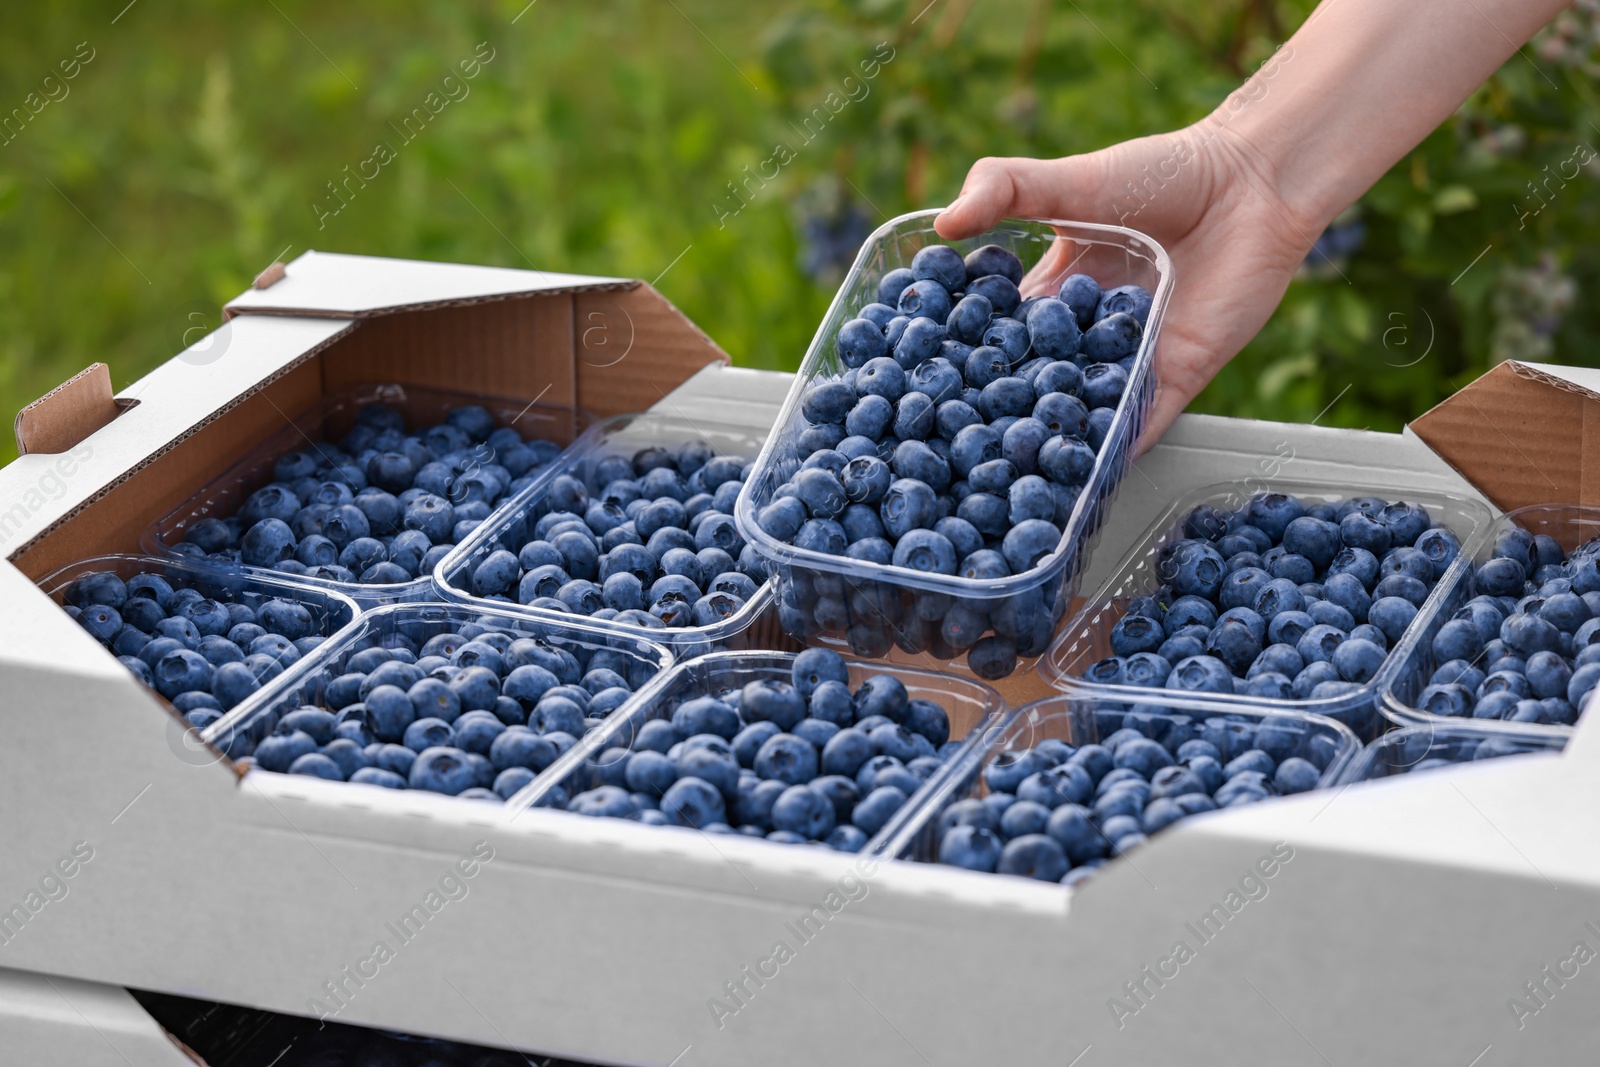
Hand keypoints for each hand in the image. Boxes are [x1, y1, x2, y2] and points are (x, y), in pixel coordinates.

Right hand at [934, 118, 1321, 451]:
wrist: (1252, 182)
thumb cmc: (1162, 173)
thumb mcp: (1066, 179)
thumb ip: (1003, 189)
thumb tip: (942, 224)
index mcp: (1050, 296)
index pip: (997, 338)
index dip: (962, 360)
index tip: (921, 387)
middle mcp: (1084, 337)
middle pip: (1033, 387)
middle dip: (999, 416)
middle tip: (955, 451)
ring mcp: (1128, 362)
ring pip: (1081, 415)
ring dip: (1049, 445)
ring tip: (1006, 480)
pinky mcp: (1175, 380)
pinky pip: (1140, 426)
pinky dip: (1115, 454)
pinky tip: (1082, 484)